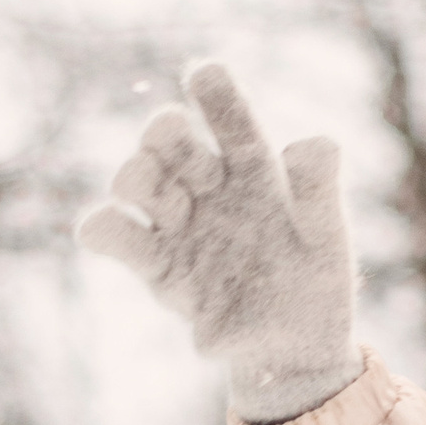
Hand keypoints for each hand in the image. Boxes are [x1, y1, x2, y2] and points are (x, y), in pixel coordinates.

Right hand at [77, 63, 361, 424]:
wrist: (297, 348)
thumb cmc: (315, 280)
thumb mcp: (326, 237)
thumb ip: (319, 191)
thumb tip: (319, 143)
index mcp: (252, 167)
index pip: (231, 117)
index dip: (215, 93)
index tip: (204, 75)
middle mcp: (207, 186)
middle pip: (171, 140)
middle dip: (166, 133)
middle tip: (177, 139)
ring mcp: (178, 224)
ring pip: (138, 182)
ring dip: (136, 175)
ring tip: (148, 189)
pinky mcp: (159, 267)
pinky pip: (120, 239)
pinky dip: (104, 230)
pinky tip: (99, 229)